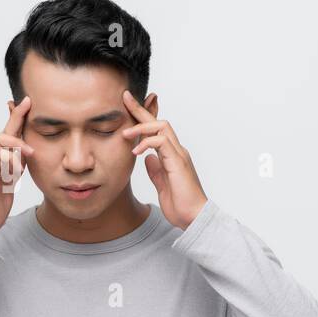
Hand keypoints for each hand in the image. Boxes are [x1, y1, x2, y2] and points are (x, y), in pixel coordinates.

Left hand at [121, 90, 207, 229]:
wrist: (193, 218)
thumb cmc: (180, 204)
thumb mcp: (161, 184)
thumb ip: (155, 169)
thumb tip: (147, 157)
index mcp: (171, 155)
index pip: (156, 131)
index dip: (142, 117)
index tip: (127, 105)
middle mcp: (176, 151)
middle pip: (159, 122)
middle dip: (140, 109)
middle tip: (124, 98)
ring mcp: (179, 155)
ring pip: (161, 127)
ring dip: (141, 127)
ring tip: (125, 134)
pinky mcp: (178, 162)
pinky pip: (162, 142)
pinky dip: (147, 143)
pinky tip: (136, 151)